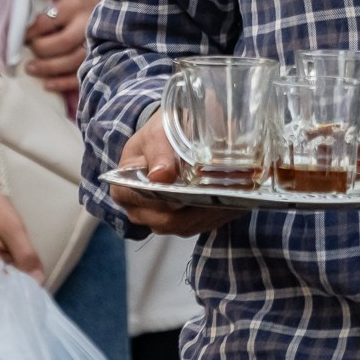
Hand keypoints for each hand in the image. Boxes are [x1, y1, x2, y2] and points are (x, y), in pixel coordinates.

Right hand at [0, 180, 45, 281]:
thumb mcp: (13, 230)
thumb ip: (26, 257)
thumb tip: (38, 281)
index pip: (5, 291)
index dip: (24, 286)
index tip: (36, 279)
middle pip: (2, 285)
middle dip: (18, 275)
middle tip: (21, 254)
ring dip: (12, 268)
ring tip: (13, 249)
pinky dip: (4, 263)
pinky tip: (7, 251)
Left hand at [23, 0, 95, 92]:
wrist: (116, 18)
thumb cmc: (79, 4)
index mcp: (77, 5)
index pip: (50, 20)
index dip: (32, 30)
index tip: (22, 34)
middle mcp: (89, 25)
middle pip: (63, 43)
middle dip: (41, 49)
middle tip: (28, 50)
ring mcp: (97, 46)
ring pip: (72, 62)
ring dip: (48, 68)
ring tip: (31, 68)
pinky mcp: (99, 63)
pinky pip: (81, 78)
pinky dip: (62, 83)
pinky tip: (47, 84)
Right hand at [110, 112, 239, 236]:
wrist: (169, 136)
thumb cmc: (159, 133)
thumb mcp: (156, 134)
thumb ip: (158, 153)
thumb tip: (161, 176)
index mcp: (124, 190)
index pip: (146, 202)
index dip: (170, 198)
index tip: (195, 188)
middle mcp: (140, 211)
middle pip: (169, 220)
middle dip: (198, 208)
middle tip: (225, 192)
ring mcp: (161, 220)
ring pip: (188, 226)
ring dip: (212, 213)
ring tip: (235, 196)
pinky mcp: (181, 222)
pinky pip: (200, 225)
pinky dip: (219, 214)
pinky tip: (235, 200)